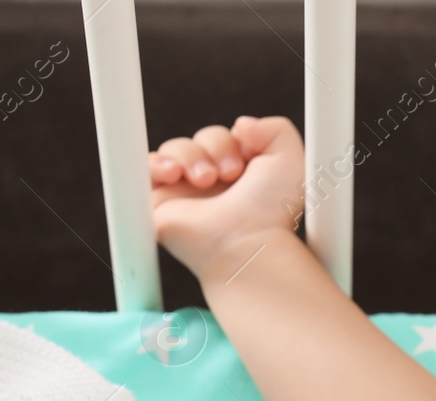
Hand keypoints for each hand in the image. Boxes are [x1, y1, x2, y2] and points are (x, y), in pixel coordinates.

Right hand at [149, 115, 305, 281]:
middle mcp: (216, 184)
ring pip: (175, 147)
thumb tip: (241, 124)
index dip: (234, 140)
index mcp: (244, 175)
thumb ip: (276, 129)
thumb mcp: (290, 163)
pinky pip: (145, 166)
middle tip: (230, 175)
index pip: (227, 136)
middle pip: (202, 138)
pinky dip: (158, 163)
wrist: (244, 241)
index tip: (248, 161)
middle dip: (215, 145)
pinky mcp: (160, 202)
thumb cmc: (270, 210)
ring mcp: (186, 193)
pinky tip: (174, 174)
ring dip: (191, 155)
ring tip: (205, 179)